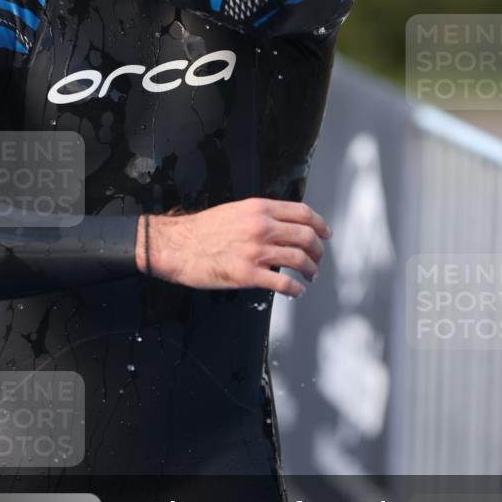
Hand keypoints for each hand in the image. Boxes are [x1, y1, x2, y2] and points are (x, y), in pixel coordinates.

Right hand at [135, 197, 332, 297]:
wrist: (176, 246)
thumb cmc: (201, 230)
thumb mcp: (235, 211)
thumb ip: (261, 216)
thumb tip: (282, 226)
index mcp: (259, 209)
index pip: (303, 213)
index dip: (320, 224)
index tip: (325, 233)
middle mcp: (261, 227)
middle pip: (306, 237)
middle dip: (318, 250)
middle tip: (318, 259)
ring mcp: (256, 251)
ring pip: (299, 260)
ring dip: (311, 270)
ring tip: (310, 276)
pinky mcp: (248, 274)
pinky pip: (283, 284)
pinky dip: (295, 289)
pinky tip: (296, 291)